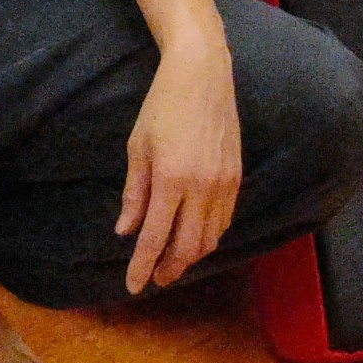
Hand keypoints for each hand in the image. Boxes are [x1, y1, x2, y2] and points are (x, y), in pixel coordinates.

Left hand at [119, 18, 241, 291]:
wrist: (202, 75)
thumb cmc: (162, 105)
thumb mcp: (138, 146)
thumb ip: (135, 193)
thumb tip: (126, 231)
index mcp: (171, 179)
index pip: (154, 238)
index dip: (142, 266)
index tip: (133, 287)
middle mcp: (201, 188)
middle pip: (187, 247)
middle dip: (169, 268)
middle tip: (154, 277)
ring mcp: (223, 184)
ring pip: (209, 239)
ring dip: (190, 255)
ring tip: (172, 260)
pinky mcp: (237, 178)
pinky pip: (224, 221)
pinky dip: (209, 236)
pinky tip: (196, 236)